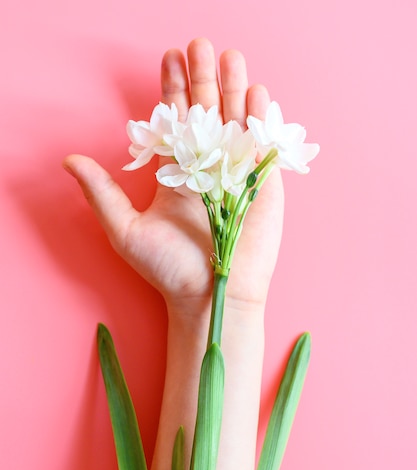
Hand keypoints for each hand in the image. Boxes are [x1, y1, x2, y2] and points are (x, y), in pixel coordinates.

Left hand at [64, 38, 283, 315]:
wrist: (211, 295)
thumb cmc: (168, 269)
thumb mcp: (126, 230)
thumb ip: (102, 193)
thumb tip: (69, 160)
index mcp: (176, 172)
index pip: (174, 120)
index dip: (172, 89)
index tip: (169, 56)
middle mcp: (206, 167)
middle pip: (206, 112)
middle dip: (202, 77)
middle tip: (199, 44)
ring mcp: (236, 174)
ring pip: (235, 121)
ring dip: (232, 87)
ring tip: (228, 56)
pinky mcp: (263, 185)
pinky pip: (263, 145)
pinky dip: (261, 118)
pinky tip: (255, 92)